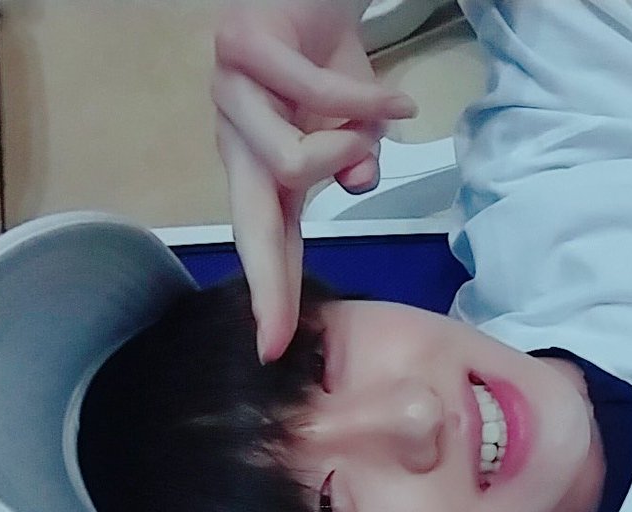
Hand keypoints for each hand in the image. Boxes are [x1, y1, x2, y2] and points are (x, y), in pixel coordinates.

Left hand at [212, 0, 417, 361]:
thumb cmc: (327, 54)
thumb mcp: (354, 121)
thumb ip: (354, 159)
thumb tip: (358, 183)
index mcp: (264, 165)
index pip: (270, 239)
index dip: (274, 293)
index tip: (275, 346)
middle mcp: (239, 139)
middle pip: (251, 224)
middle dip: (268, 285)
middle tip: (277, 334)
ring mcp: (233, 93)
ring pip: (292, 163)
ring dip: (350, 145)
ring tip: (377, 119)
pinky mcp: (243, 46)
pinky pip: (314, 100)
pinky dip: (370, 102)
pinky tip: (398, 100)